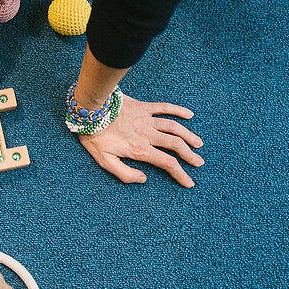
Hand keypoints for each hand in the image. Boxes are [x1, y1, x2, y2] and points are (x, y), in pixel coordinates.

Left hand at [78, 93, 203, 186]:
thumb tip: (143, 179)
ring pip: (174, 127)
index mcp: (139, 149)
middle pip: (176, 145)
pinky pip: (164, 107)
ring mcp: (146, 119)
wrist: (89, 110)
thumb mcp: (104, 161)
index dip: (180, 174)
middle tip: (199, 162)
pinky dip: (178, 110)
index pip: (167, 163)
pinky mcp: (143, 106)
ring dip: (188, 136)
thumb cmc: (94, 137)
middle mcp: (147, 134)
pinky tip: (189, 115)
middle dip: (190, 155)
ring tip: (198, 144)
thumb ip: (124, 173)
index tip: (189, 182)